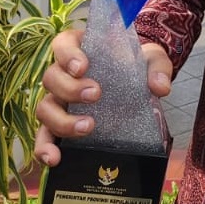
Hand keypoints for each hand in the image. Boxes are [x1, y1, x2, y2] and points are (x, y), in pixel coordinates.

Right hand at [33, 29, 173, 166]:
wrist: (138, 84)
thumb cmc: (138, 65)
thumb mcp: (152, 59)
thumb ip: (158, 67)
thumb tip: (160, 87)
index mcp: (81, 49)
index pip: (62, 44)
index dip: (67, 55)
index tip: (83, 67)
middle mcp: (64, 74)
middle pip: (51, 78)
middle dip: (70, 88)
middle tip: (95, 94)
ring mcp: (59, 100)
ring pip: (45, 109)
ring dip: (62, 120)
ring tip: (88, 126)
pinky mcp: (61, 123)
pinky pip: (44, 136)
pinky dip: (45, 148)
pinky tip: (55, 159)